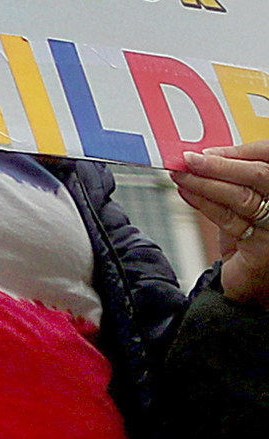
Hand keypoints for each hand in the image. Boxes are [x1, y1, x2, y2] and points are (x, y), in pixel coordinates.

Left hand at [177, 143, 268, 307]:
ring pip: (241, 196)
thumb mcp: (246, 206)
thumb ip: (235, 181)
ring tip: (179, 174)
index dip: (241, 152)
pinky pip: (230, 219)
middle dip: (220, 164)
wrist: (252, 288)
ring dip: (204, 182)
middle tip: (189, 159)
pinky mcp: (265, 248)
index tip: (208, 150)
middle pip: (259, 175)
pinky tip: (185, 193)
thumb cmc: (252, 243)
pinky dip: (203, 203)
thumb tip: (205, 156)